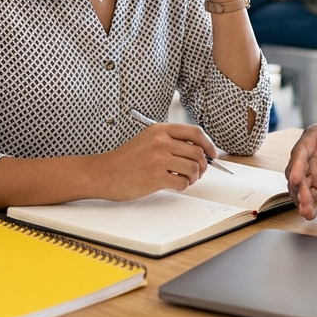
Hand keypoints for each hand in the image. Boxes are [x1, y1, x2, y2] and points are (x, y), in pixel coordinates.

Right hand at [91, 123, 215, 200]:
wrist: (104, 173)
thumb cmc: (126, 159)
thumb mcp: (148, 140)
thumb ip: (170, 141)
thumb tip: (200, 150)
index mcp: (160, 130)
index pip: (195, 132)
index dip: (208, 144)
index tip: (212, 154)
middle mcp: (161, 142)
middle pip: (198, 152)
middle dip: (203, 165)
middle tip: (197, 172)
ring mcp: (158, 159)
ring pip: (193, 169)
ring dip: (193, 177)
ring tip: (184, 179)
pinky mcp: (156, 177)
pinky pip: (183, 183)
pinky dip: (183, 186)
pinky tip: (174, 185)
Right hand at [285, 101, 316, 219]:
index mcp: (312, 138)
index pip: (300, 152)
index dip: (298, 165)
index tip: (297, 177)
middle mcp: (307, 156)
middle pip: (296, 172)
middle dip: (298, 187)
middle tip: (305, 200)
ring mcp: (310, 171)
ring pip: (299, 187)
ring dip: (300, 199)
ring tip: (307, 212)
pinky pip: (309, 196)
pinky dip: (307, 205)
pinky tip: (309, 214)